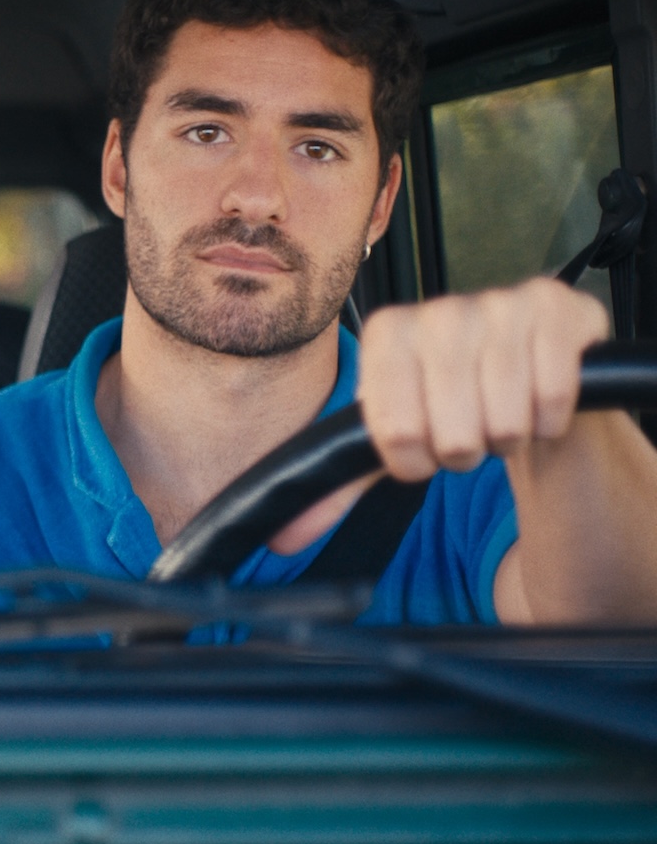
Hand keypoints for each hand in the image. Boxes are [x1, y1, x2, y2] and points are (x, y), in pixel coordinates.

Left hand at [355, 277, 608, 481]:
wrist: (527, 371)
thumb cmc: (451, 404)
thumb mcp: (393, 436)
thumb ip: (339, 487)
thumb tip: (286, 540)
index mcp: (387, 333)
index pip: (395, 435)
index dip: (414, 462)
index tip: (421, 448)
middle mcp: (440, 311)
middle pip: (453, 436)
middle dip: (464, 452)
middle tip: (468, 431)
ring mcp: (501, 304)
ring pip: (506, 422)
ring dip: (507, 439)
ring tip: (502, 415)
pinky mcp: (557, 307)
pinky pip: (552, 398)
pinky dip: (548, 420)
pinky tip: (536, 401)